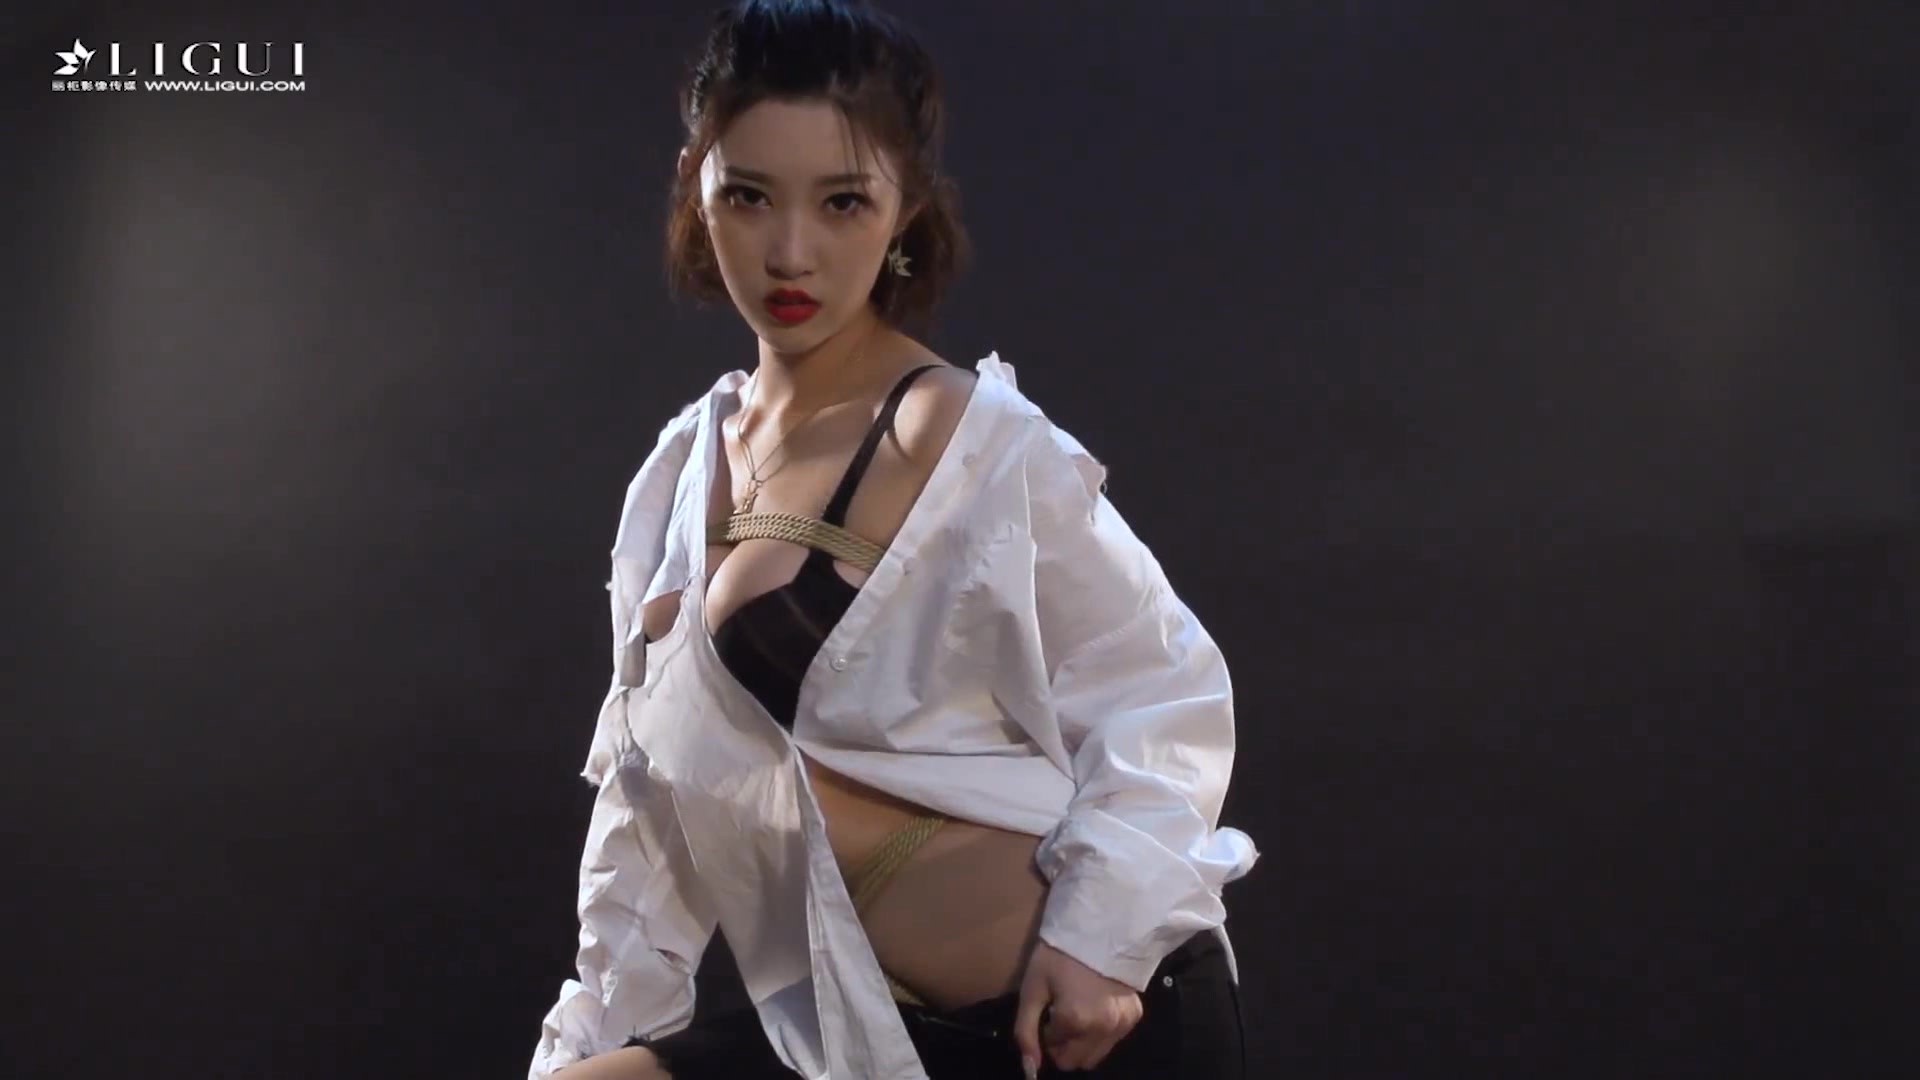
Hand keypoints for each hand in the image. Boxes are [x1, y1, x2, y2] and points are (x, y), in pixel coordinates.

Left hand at [1012, 939, 1142, 1075]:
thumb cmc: (1059, 955)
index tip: (1048, 1010)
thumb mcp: (1032, 988)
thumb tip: (1029, 1068)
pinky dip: (1101, 1032)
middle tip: (1060, 1014)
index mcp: (1075, 1022)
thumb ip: (1026, 1031)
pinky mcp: (1134, 1017)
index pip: (1053, 1051)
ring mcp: (1122, 1025)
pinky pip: (1113, 1041)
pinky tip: (1096, 1005)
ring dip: (1083, 1042)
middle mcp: (1103, 1029)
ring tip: (1078, 1009)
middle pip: (1076, 1062)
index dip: (1046, 1032)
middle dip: (1064, 1045)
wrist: (1100, 928)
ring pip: (1096, 1056)